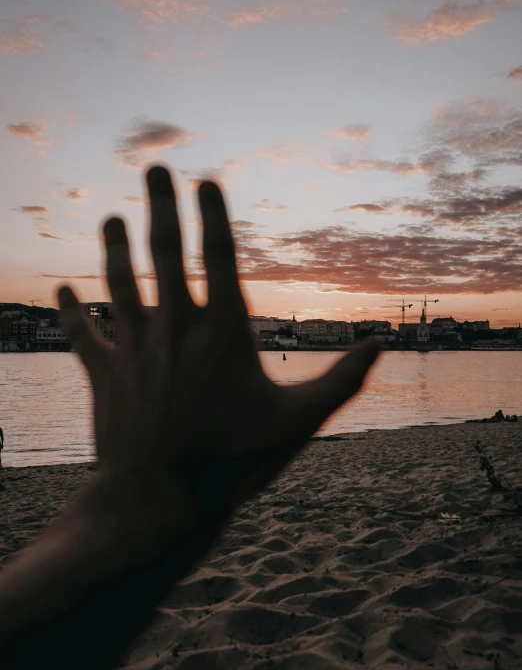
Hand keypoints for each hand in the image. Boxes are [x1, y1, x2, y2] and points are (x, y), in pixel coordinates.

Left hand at [59, 166, 378, 567]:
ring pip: (117, 281)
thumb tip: (381, 344)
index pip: (218, 254)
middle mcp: (174, 327)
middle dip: (160, 204)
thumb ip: (340, 380)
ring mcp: (134, 347)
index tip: (205, 179)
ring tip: (110, 217)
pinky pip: (81, 332)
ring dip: (113, 246)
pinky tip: (61, 290)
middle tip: (153, 167)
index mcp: (222, 332)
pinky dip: (70, 310)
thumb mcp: (298, 422)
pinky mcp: (104, 374)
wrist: (160, 501)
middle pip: (164, 250)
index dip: (211, 212)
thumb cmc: (233, 461)